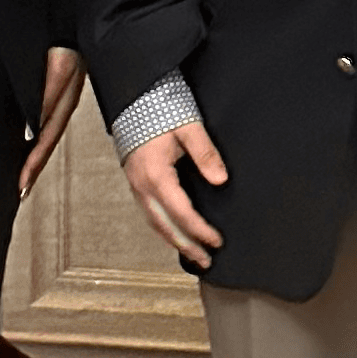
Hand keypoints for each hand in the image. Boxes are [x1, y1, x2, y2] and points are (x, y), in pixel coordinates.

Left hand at [19, 47, 85, 197]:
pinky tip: (30, 139)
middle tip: (21, 191)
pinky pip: (46, 119)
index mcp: (65, 100)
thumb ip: (48, 95)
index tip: (21, 187)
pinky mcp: (58, 86)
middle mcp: (64, 101)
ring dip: (36, 155)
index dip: (33, 164)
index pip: (46, 141)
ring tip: (24, 175)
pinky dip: (37, 136)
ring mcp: (62, 95)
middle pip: (47, 142)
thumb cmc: (66, 37)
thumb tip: (36, 127)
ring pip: (47, 133)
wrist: (73, 17)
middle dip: (35, 168)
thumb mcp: (58, 67)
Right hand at [122, 121, 227, 267]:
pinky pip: (150, 213)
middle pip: (165, 227)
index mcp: (156, 175)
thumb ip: (205, 153)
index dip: (200, 230)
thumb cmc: (161, 109)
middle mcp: (142, 186)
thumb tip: (220, 180)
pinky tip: (175, 230)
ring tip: (192, 253)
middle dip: (186, 247)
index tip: (217, 241)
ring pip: (155, 223)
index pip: (182, 214)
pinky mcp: (136, 181)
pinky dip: (164, 227)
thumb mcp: (189, 127)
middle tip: (205, 261)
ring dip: (174, 241)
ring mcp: (136, 185)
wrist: (136, 96)